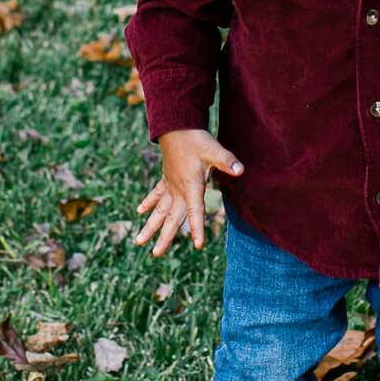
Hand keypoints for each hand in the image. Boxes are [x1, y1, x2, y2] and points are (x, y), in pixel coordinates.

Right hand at [133, 129, 243, 254]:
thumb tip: (240, 169)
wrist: (177, 126)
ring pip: (159, 210)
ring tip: (139, 241)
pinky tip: (140, 211)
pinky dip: (149, 202)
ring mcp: (170, 185)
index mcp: (190, 186)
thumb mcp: (214, 149)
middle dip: (165, 236)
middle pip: (171, 217)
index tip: (198, 244)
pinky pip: (156, 194)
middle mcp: (178, 189)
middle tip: (156, 254)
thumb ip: (227, 161)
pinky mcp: (166, 178)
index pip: (195, 211)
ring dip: (150, 225)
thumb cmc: (196, 139)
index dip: (197, 227)